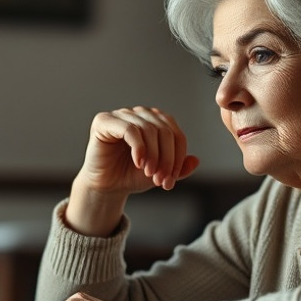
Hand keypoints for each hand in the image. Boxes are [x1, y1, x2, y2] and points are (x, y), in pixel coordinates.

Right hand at [66, 107, 199, 235]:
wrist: (106, 186)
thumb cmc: (131, 175)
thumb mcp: (160, 173)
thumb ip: (178, 167)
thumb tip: (196, 160)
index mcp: (156, 121)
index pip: (176, 134)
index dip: (178, 157)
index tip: (172, 179)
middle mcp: (140, 114)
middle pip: (165, 130)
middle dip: (167, 158)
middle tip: (162, 180)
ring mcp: (122, 115)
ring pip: (149, 129)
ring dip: (154, 155)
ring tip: (150, 174)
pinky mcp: (105, 121)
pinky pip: (130, 129)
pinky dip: (138, 148)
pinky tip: (138, 163)